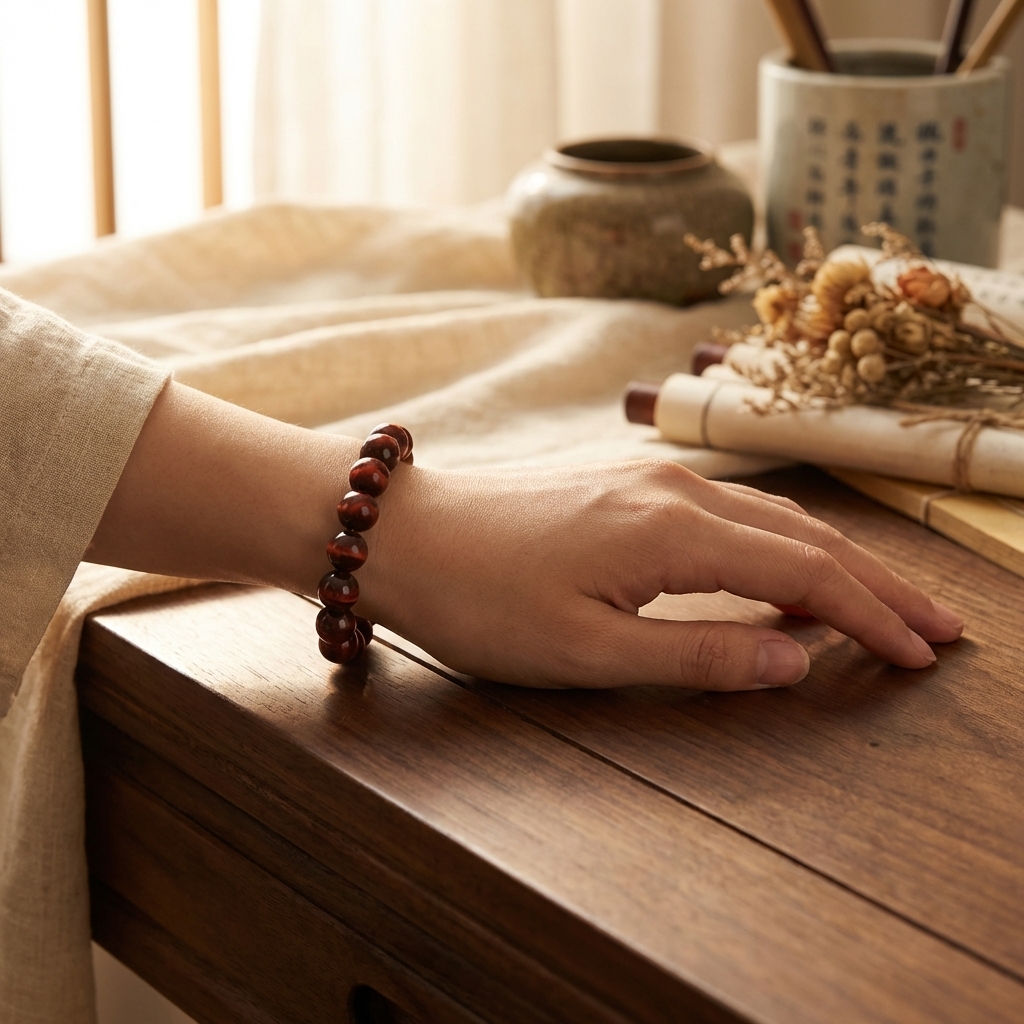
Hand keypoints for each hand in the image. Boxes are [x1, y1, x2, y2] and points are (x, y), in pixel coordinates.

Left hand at [360, 460, 962, 689]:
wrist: (401, 532)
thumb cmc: (479, 598)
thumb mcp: (586, 649)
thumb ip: (698, 651)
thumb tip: (795, 657)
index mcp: (673, 531)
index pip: (807, 573)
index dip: (871, 617)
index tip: (921, 654)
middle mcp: (676, 490)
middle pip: (808, 535)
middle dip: (878, 584)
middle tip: (937, 628)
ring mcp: (650, 477)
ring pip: (773, 517)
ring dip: (833, 561)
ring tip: (880, 605)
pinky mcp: (626, 480)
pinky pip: (730, 509)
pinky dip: (778, 543)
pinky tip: (783, 572)